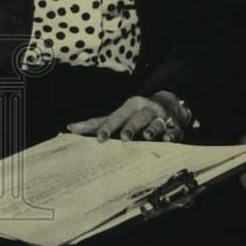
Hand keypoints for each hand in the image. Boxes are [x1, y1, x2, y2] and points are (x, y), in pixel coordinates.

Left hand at [67, 92, 189, 142]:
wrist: (168, 106)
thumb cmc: (135, 114)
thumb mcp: (118, 115)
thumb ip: (96, 123)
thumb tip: (71, 127)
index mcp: (130, 106)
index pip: (117, 117)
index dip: (108, 127)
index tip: (100, 138)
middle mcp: (145, 110)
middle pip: (137, 118)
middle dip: (131, 127)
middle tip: (124, 137)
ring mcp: (161, 118)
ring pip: (157, 123)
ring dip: (152, 129)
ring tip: (148, 137)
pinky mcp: (174, 127)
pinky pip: (174, 131)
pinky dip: (171, 135)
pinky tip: (168, 139)